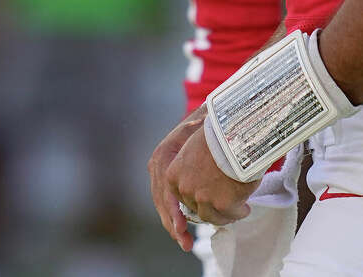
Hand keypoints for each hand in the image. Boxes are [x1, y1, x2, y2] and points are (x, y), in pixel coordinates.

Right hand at [148, 106, 205, 251]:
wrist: (199, 119)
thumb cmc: (203, 124)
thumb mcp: (201, 124)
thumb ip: (201, 125)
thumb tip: (204, 119)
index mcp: (163, 154)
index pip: (165, 186)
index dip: (173, 207)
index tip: (181, 223)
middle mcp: (157, 166)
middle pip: (161, 199)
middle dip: (172, 221)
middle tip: (183, 239)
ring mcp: (160, 174)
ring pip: (163, 205)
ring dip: (173, 225)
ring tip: (185, 243)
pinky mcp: (167, 181)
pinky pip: (167, 204)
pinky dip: (174, 219)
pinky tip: (182, 234)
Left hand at [165, 126, 258, 244]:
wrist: (236, 133)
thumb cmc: (219, 134)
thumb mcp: (195, 147)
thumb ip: (192, 167)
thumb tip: (201, 175)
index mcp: (173, 175)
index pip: (182, 195)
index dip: (197, 197)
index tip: (209, 197)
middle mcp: (185, 189)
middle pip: (197, 207)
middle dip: (211, 207)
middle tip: (225, 204)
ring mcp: (203, 199)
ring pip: (213, 216)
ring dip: (226, 214)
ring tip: (238, 207)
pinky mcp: (223, 205)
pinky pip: (232, 215)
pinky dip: (239, 212)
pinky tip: (246, 207)